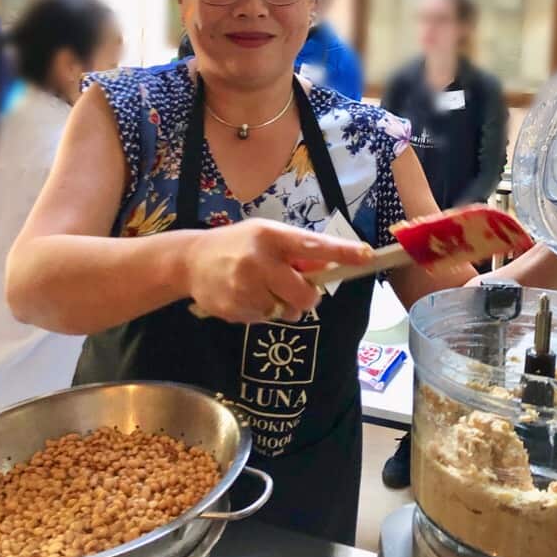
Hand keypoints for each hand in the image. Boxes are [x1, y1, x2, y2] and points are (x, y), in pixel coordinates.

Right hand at [186, 219, 372, 323]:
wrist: (190, 260)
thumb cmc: (238, 244)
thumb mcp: (265, 235)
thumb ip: (295, 250)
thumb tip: (329, 270)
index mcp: (270, 236)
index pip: (313, 246)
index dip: (341, 253)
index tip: (366, 256)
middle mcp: (258, 261)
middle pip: (304, 296)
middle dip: (306, 298)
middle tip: (297, 290)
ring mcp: (243, 287)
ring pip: (285, 313)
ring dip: (281, 306)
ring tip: (262, 289)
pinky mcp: (233, 309)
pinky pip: (264, 321)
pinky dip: (261, 312)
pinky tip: (245, 296)